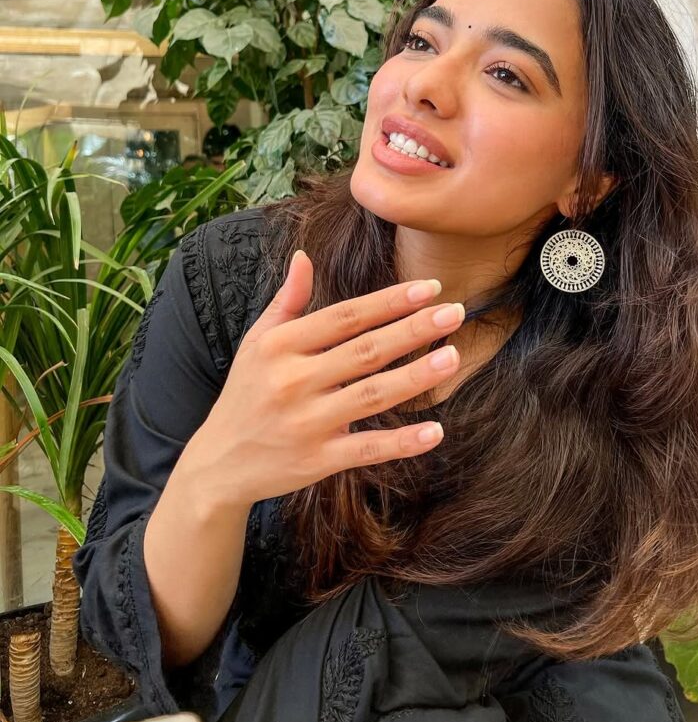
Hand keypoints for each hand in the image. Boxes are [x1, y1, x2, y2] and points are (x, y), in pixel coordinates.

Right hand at [180, 250, 463, 510]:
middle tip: (455, 312)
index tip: (429, 288)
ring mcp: (307, 423)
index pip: (345, 316)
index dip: (389, 301)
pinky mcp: (317, 460)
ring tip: (454, 356)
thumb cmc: (245, 394)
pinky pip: (367, 449)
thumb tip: (304, 256)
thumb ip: (286, 301)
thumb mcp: (257, 343)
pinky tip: (435, 431)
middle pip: (365, 351)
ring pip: (372, 395)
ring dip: (416, 376)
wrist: (218, 464)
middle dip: (413, 329)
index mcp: (280, 346)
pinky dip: (401, 443)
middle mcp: (292, 381)